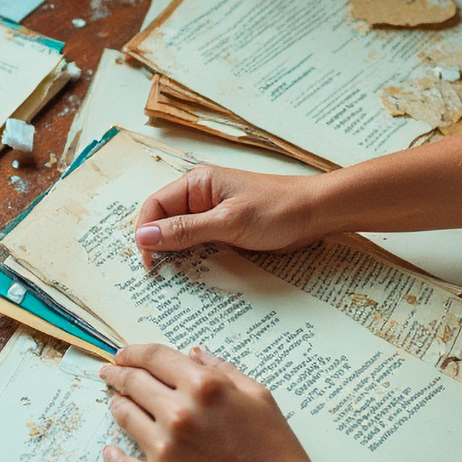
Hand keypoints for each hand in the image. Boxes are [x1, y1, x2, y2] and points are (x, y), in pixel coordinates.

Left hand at [99, 344, 324, 461]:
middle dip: (118, 374)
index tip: (122, 354)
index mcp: (204, 386)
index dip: (133, 352)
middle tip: (109, 373)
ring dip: (117, 405)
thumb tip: (193, 352)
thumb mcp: (257, 394)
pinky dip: (113, 455)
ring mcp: (164, 448)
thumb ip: (222, 369)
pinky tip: (111, 449)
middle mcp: (178, 413)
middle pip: (134, 383)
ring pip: (124, 417)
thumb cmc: (273, 446)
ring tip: (116, 403)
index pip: (154, 357)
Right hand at [135, 165, 324, 264]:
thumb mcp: (229, 221)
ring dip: (177, 255)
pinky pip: (200, 244)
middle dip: (158, 246)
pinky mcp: (225, 230)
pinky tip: (195, 274)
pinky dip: (194, 259)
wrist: (316, 213)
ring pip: (181, 236)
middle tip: (158, 275)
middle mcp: (201, 197)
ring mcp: (213, 214)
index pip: (154, 206)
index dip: (145, 233)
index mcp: (197, 183)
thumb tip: (145, 236)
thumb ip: (186, 229)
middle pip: (164, 222)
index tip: (148, 262)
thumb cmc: (278, 209)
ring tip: (174, 278)